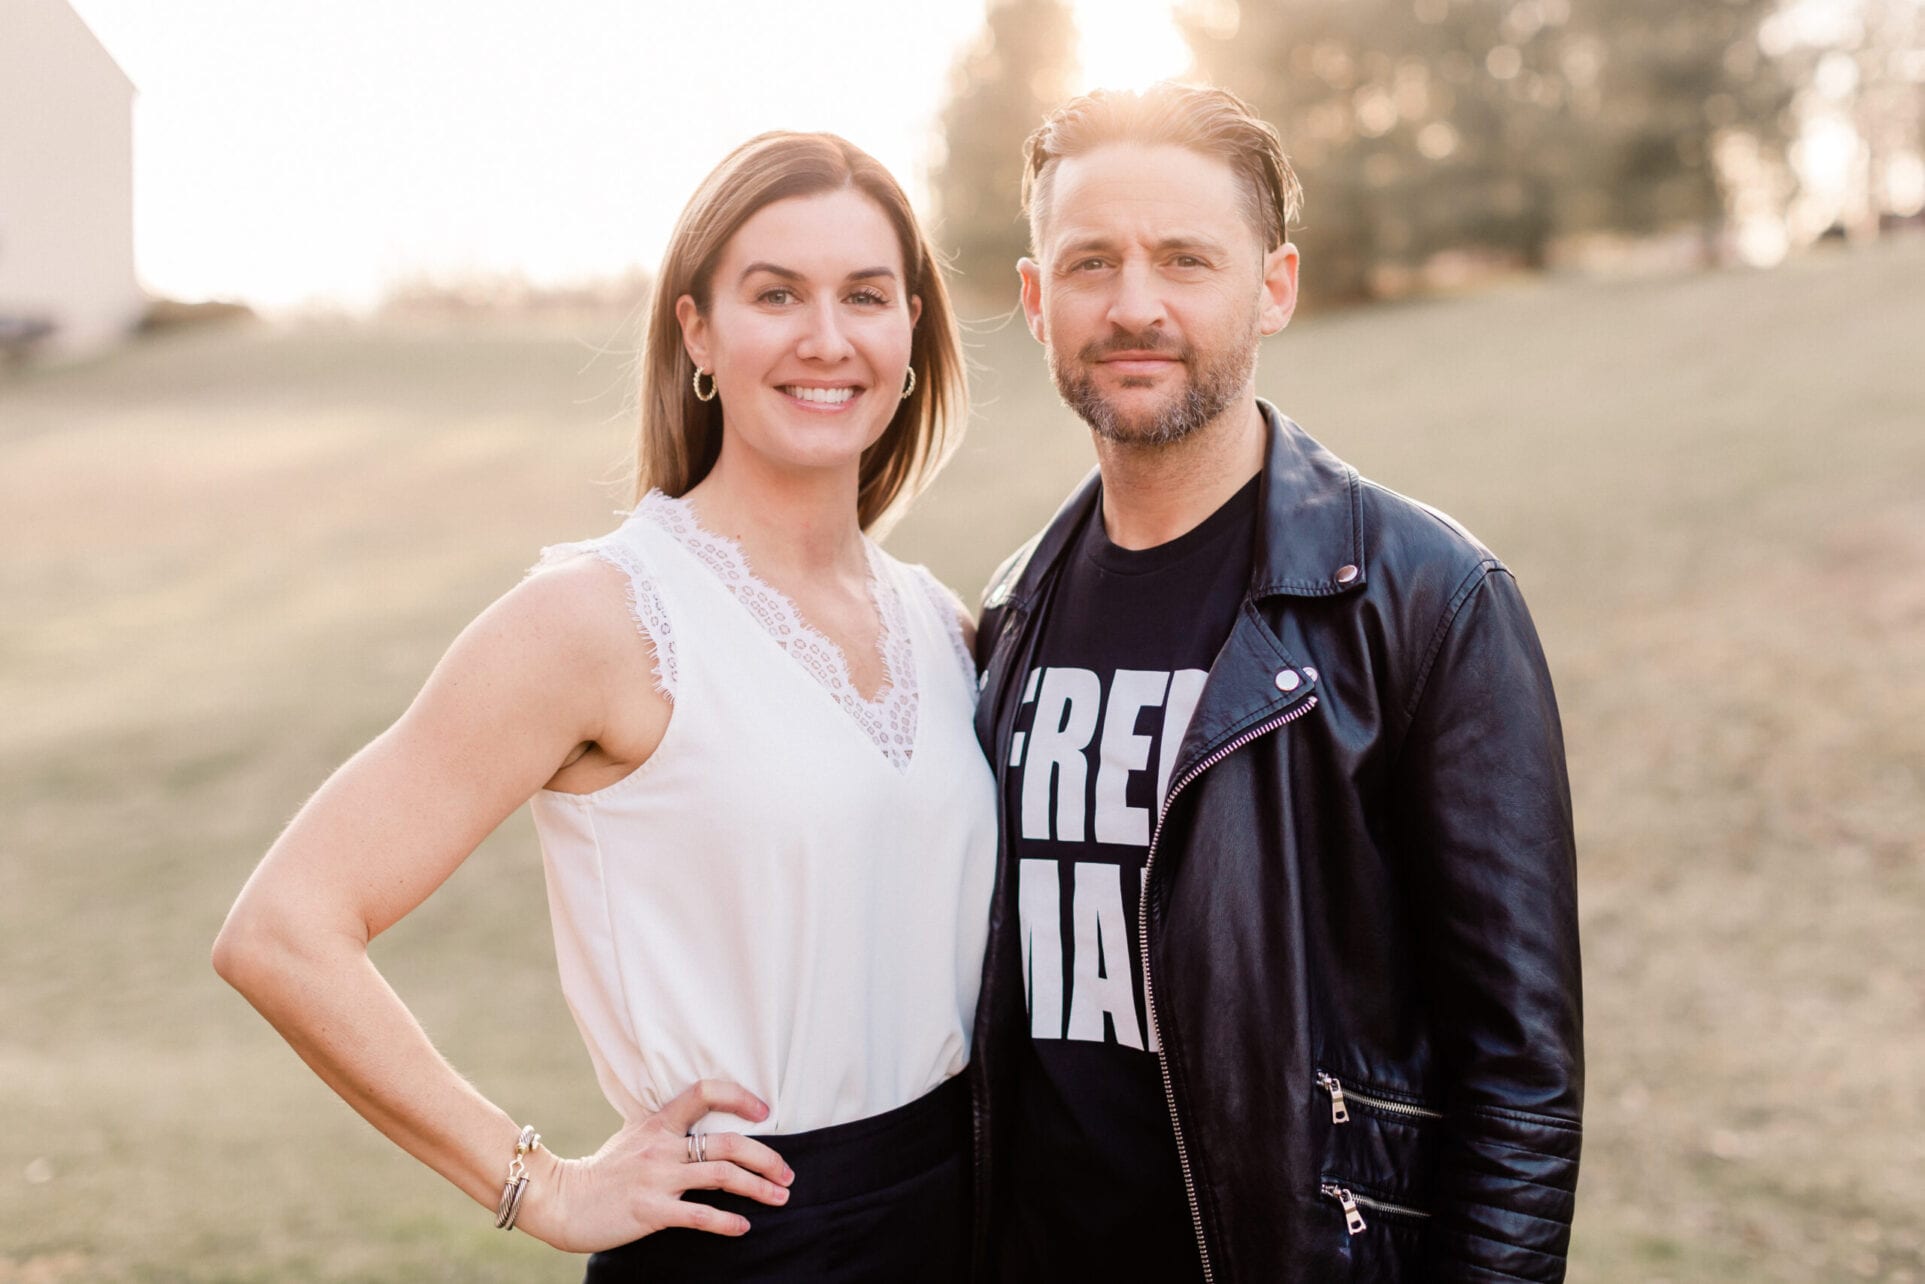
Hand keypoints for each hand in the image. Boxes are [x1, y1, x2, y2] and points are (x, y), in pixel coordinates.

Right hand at [515, 1079, 794, 1251]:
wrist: (560, 1200)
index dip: (739, 1096)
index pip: (704, 1092)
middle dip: (767, 1157)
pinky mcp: (651, 1211)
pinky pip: (699, 1215)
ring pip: (722, 1175)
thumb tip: (694, 1123)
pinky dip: (726, 1222)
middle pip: (728, 1142)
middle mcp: (662, 1146)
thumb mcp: (631, 1136)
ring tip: (780, 1198)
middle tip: (787, 1174)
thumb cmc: (599, 1171)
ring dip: (759, 1188)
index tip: (765, 1110)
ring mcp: (657, 1178)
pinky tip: (743, 1228)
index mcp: (658, 1123)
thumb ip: (663, 1128)